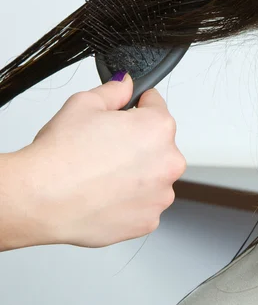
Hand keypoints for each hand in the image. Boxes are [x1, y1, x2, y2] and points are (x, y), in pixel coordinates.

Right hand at [20, 73, 186, 247]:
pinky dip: (129, 201)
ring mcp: (160, 195)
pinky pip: (144, 204)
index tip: (125, 114)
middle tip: (105, 149)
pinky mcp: (148, 221)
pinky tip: (105, 196)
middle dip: (137, 144)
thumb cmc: (61, 155)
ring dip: (136, 175)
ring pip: (152, 177)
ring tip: (103, 175)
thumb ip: (115, 90)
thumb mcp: (85, 103)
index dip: (137, 107)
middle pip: (157, 144)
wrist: (41, 199)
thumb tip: (126, 84)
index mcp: (159, 128)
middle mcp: (169, 161)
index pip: (156, 106)